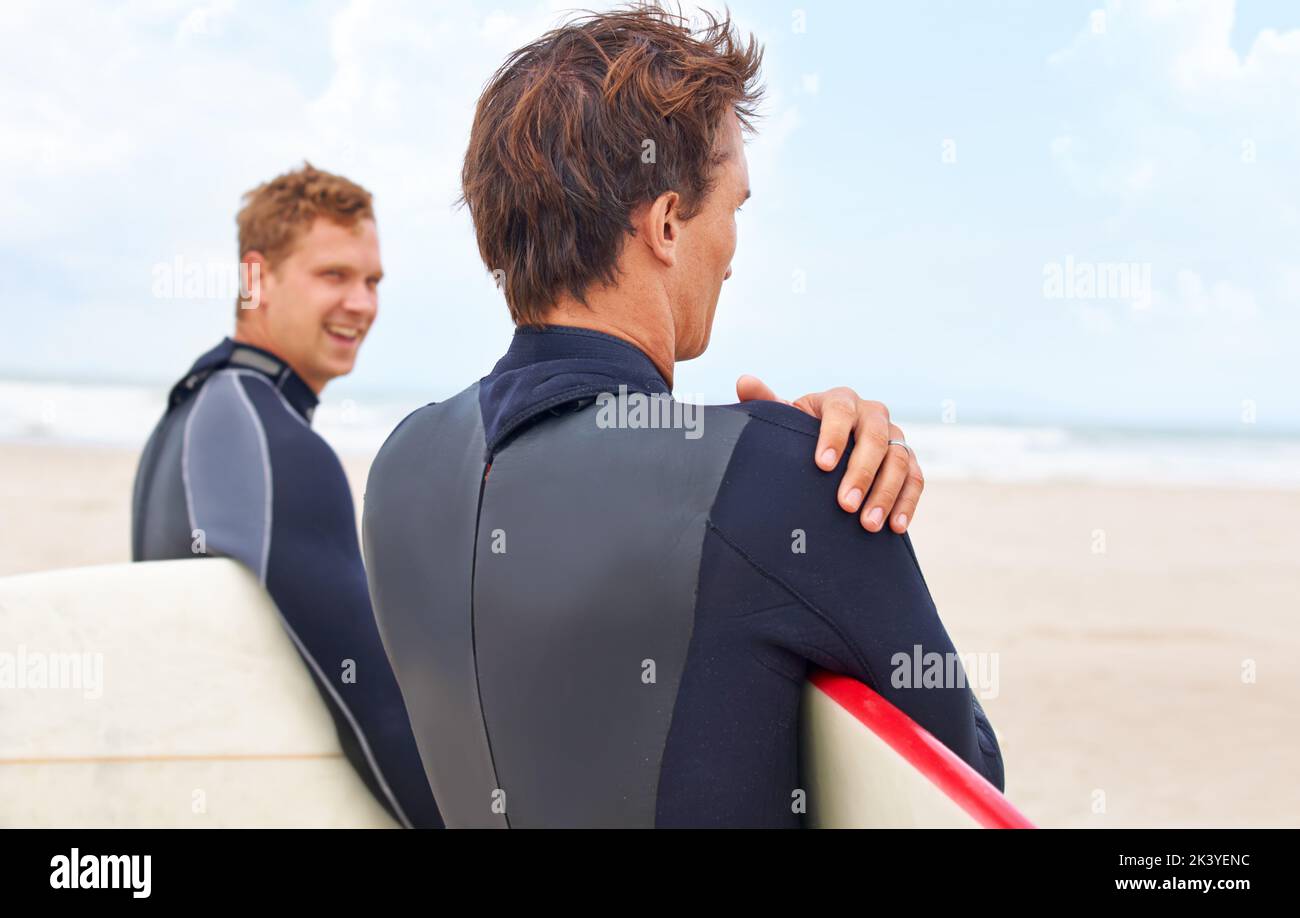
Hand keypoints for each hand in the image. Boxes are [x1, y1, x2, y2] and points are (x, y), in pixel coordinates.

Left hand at [736, 374, 923, 532]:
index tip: (822, 466)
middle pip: (874, 437)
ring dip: (885, 493)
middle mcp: (872, 414)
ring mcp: (894, 437)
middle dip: (861, 472)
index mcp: (840, 400)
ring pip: (899, 460)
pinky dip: (907, 502)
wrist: (829, 449)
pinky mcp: (909, 460)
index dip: (833, 436)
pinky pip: (916, 479)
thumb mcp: (785, 420)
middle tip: (845, 505)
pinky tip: (896, 527)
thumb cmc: (801, 433)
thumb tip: (743, 382)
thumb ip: (766, 403)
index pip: (840, 411)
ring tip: (867, 524)